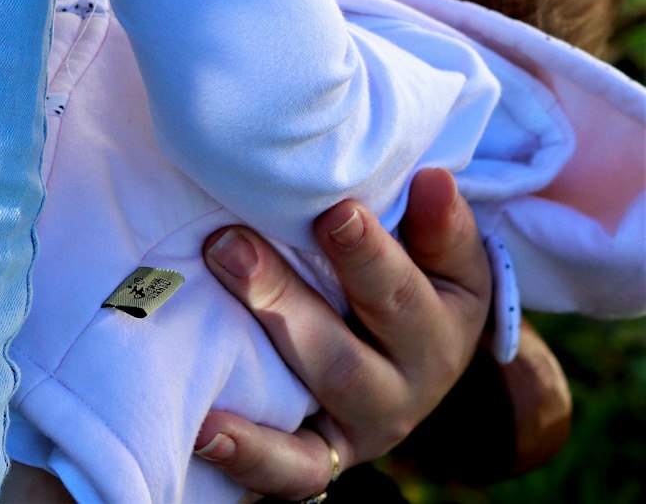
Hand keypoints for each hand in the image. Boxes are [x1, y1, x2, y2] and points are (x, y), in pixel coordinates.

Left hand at [195, 168, 490, 500]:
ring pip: (317, 391)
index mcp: (442, 324)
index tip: (334, 210)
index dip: (368, 253)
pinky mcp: (324, 458)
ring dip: (263, 337)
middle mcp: (409, 385)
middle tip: (231, 244)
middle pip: (345, 349)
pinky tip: (205, 426)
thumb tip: (433, 179)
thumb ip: (440, 221)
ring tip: (213, 288)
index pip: (403, 291)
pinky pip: (291, 471)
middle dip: (287, 296)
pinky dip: (249, 454)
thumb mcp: (446, 255)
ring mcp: (362, 426)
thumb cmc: (420, 280)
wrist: (419, 362)